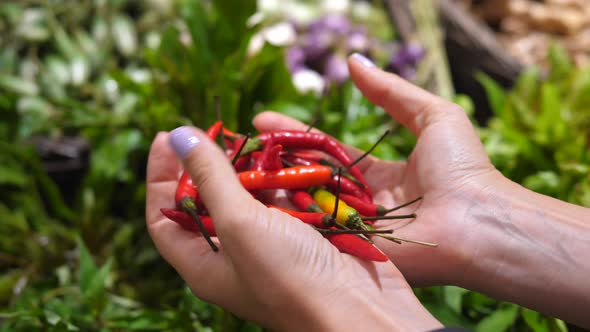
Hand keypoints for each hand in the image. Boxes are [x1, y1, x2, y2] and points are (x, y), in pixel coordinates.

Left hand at [145, 127, 441, 329]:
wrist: (361, 311)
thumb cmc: (290, 275)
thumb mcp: (240, 223)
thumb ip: (211, 177)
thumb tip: (176, 136)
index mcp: (204, 264)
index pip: (165, 217)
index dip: (160, 177)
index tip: (167, 137)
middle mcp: (233, 256)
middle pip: (209, 203)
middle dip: (211, 165)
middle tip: (219, 131)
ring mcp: (270, 246)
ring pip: (252, 197)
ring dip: (253, 168)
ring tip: (256, 139)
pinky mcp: (304, 236)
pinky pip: (287, 199)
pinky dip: (287, 177)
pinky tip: (291, 157)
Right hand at [253, 54, 502, 286]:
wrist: (477, 221)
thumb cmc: (462, 167)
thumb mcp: (432, 115)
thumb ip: (392, 91)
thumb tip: (354, 62)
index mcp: (383, 173)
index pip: (330, 151)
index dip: (299, 135)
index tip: (263, 120)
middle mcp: (365, 201)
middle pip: (315, 178)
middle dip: (280, 161)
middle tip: (243, 146)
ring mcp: (358, 228)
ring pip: (311, 206)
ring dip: (278, 188)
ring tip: (241, 169)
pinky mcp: (355, 250)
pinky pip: (318, 232)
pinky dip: (290, 218)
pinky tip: (257, 201)